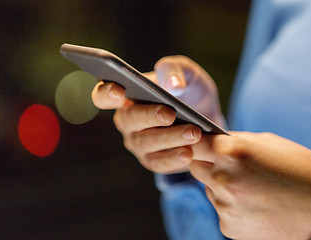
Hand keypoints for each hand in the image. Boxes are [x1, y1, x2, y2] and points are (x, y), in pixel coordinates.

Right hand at [91, 56, 221, 173]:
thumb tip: (172, 85)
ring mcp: (138, 142)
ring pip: (146, 143)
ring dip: (169, 138)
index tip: (119, 90)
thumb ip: (175, 69)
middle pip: (128, 120)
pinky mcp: (153, 160)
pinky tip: (189, 154)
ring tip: (193, 133)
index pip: (103, 95)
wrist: (207, 116)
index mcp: (126, 95)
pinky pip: (158, 162)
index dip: (106, 93)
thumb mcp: (186, 72)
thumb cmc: (189, 90)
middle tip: (169, 114)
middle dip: (149, 116)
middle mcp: (127, 121)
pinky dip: (173, 158)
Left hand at [189, 132, 310, 239]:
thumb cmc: (300, 170)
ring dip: (220, 185)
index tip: (197, 142)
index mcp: (232, 152)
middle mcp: (223, 178)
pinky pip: (220, 208)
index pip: (194, 142)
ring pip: (209, 188)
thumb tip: (213, 138)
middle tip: (226, 163)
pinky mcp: (228, 226)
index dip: (195, 142)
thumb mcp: (268, 142)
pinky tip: (253, 203)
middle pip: (194, 166)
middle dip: (205, 162)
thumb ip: (235, 140)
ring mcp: (224, 205)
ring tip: (249, 186)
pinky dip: (231, 205)